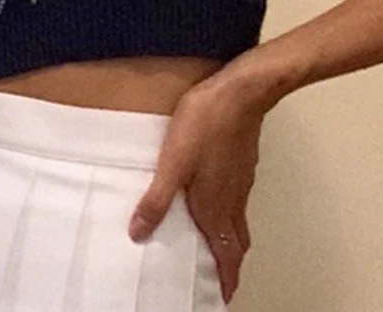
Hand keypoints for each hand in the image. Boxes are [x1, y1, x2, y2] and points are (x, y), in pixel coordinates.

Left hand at [127, 72, 268, 304]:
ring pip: (238, 220)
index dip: (226, 279)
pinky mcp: (243, 161)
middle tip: (220, 278)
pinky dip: (229, 212)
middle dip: (230, 264)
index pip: (226, 255)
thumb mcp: (173, 162)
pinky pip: (238, 198)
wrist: (241, 91)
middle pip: (237, 243)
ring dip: (229, 239)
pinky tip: (215, 198)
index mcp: (216, 207)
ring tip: (215, 244)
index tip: (223, 297)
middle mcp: (233, 199)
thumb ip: (157, 199)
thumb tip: (139, 234)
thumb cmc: (206, 125)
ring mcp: (242, 179)